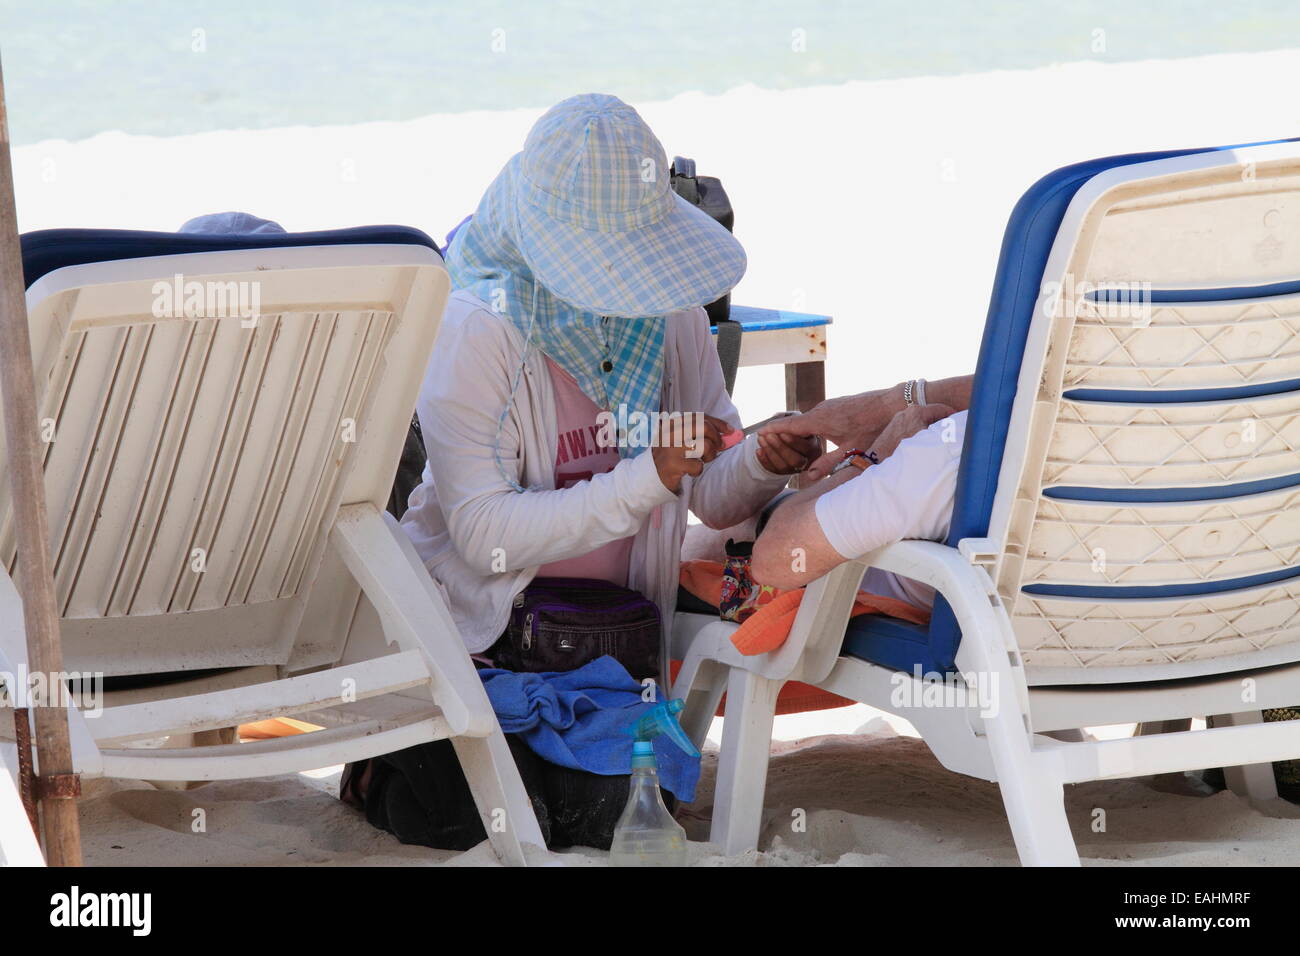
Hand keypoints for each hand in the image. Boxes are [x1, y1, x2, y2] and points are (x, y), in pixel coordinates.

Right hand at [651, 412, 729, 492]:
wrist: (649, 476)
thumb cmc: (670, 456)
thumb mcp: (680, 439)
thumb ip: (700, 433)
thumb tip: (727, 434)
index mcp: (672, 423)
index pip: (699, 416)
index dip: (718, 423)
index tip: (730, 431)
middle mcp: (670, 432)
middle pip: (703, 426)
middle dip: (716, 437)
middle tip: (718, 447)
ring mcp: (671, 448)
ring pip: (704, 445)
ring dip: (709, 455)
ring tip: (702, 460)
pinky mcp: (673, 465)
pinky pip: (698, 465)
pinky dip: (698, 470)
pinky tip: (690, 471)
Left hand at [755, 431, 820, 474]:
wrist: (791, 441)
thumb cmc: (797, 431)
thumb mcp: (799, 425)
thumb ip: (791, 425)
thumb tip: (774, 426)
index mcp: (814, 449)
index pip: (806, 448)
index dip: (793, 441)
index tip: (781, 432)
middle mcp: (806, 462)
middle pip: (795, 460)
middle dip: (780, 447)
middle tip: (769, 435)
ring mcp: (794, 469)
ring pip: (783, 466)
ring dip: (770, 451)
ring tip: (761, 438)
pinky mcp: (782, 473)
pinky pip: (772, 470)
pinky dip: (764, 460)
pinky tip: (759, 450)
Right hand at [759, 386, 903, 479]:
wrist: (891, 403)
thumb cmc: (872, 427)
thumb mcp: (851, 449)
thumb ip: (828, 463)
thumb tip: (808, 477)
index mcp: (819, 420)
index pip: (788, 425)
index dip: (772, 430)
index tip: (758, 434)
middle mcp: (820, 410)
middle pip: (795, 423)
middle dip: (783, 435)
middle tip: (771, 445)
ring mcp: (828, 405)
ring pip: (807, 420)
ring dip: (799, 431)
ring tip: (791, 445)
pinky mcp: (836, 404)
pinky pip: (817, 416)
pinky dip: (810, 426)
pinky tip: (816, 437)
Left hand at [865, 403, 953, 462]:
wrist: (877, 461)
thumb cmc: (902, 453)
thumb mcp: (927, 441)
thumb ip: (943, 431)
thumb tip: (954, 427)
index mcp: (917, 412)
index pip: (942, 408)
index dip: (954, 415)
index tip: (962, 423)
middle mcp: (907, 411)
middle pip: (932, 413)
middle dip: (944, 421)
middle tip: (954, 432)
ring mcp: (899, 418)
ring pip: (923, 419)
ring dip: (933, 427)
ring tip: (941, 439)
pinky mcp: (894, 427)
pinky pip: (913, 425)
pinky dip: (922, 430)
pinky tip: (925, 442)